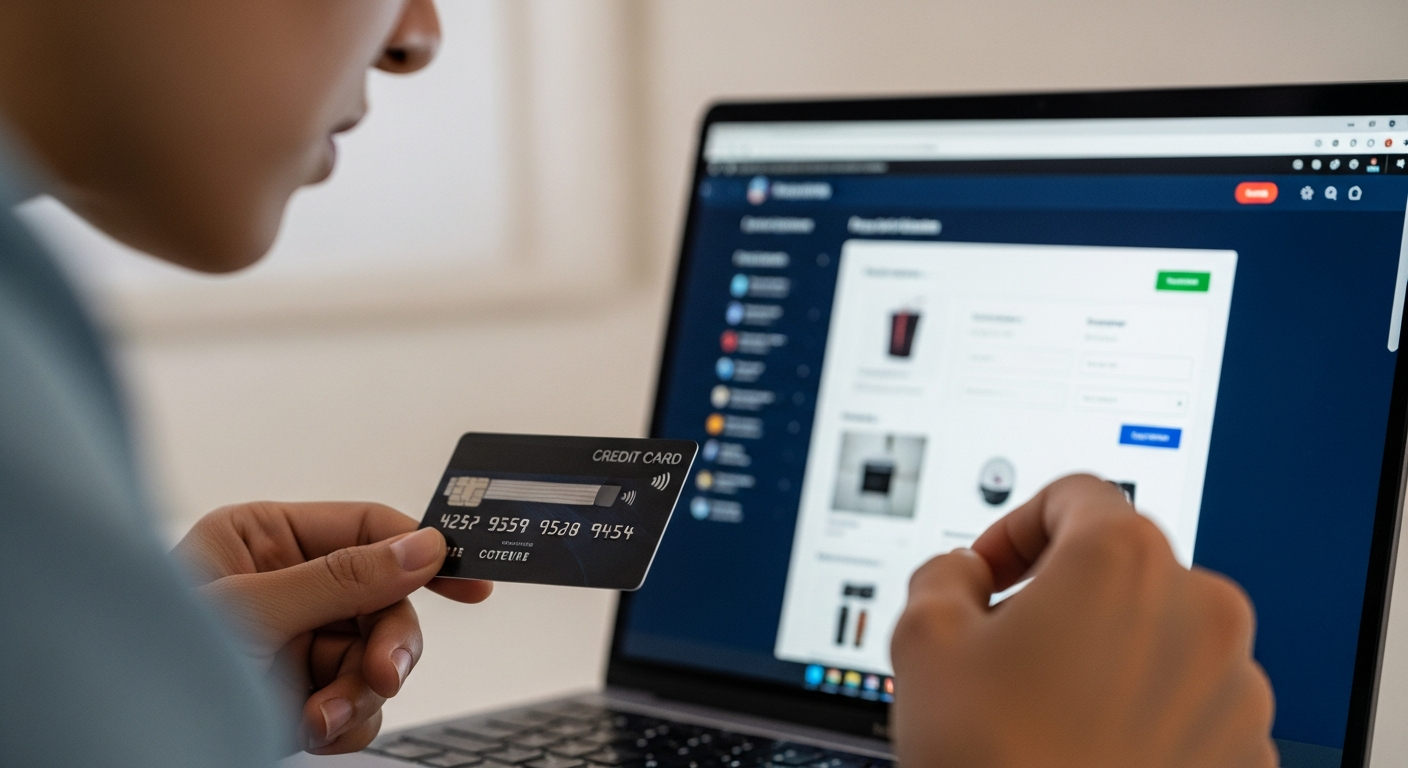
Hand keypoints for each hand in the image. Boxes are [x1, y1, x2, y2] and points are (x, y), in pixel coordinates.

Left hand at [172, 501, 491, 754]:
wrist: (121, 741)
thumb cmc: (149, 663)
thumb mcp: (251, 611)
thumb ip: (342, 578)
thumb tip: (419, 547)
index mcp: (265, 540)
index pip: (368, 529)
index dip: (423, 550)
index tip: (470, 578)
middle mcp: (287, 586)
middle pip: (386, 600)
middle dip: (386, 643)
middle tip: (382, 674)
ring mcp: (298, 643)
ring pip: (379, 656)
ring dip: (361, 693)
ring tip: (321, 716)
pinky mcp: (303, 694)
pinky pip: (362, 703)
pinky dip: (348, 723)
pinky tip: (313, 730)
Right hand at [890, 474, 1275, 767]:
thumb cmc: (990, 759)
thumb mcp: (922, 639)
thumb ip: (943, 575)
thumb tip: (965, 575)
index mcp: (1122, 559)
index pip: (1076, 495)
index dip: (1015, 529)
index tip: (991, 575)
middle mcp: (1199, 608)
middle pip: (1126, 567)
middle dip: (1065, 595)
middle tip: (1009, 647)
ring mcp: (1235, 685)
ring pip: (1164, 636)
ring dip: (1110, 653)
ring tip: (1048, 711)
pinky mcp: (1247, 750)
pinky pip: (1192, 704)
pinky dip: (1146, 712)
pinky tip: (1089, 750)